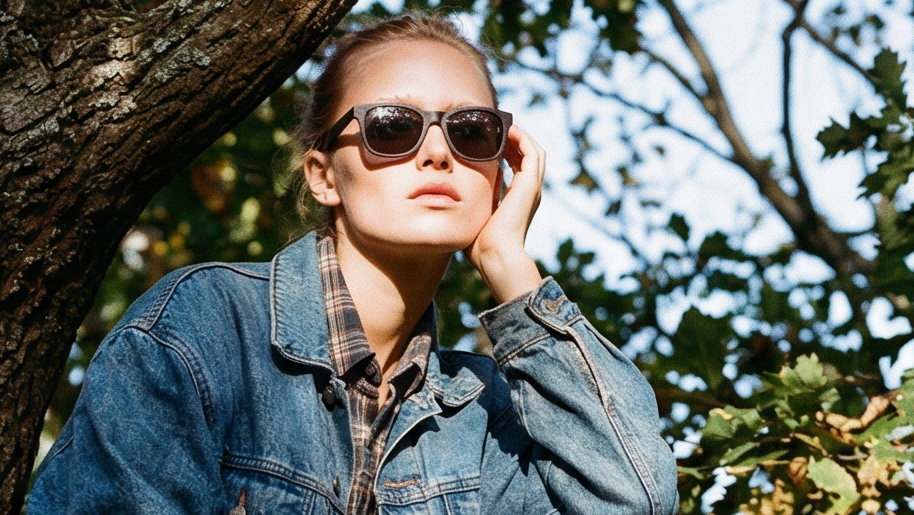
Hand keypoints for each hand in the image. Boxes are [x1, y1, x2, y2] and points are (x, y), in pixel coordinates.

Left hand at [465, 125, 544, 303]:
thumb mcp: (474, 216)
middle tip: (499, 129)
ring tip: (506, 126)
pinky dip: (523, 139)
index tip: (493, 142)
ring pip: (535, 152)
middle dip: (516, 141)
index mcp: (518, 200)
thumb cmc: (480, 245)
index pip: (518, 168)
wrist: (494, 256)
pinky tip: (509, 130)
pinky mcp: (530, 185)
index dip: (508, 153)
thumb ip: (470, 203)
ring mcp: (532, 189)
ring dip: (522, 137)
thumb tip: (451, 196)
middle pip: (529, 157)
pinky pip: (532, 153)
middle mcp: (529, 193)